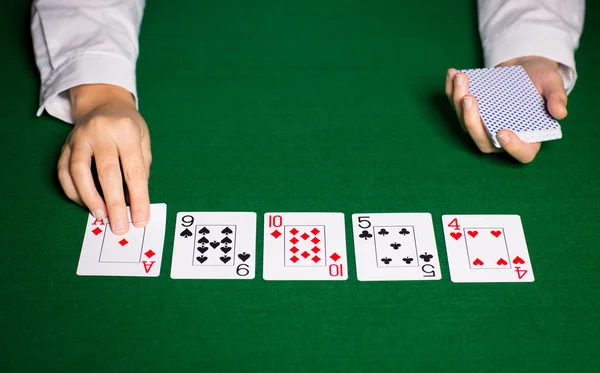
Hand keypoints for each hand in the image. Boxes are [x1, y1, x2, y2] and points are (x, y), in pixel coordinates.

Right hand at [57, 84, 151, 233]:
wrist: (104, 103)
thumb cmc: (128, 128)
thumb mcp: (144, 141)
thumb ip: (141, 169)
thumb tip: (135, 202)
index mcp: (126, 131)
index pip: (133, 170)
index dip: (138, 197)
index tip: (140, 219)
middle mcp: (101, 132)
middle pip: (106, 172)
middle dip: (114, 203)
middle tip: (119, 226)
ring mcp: (79, 137)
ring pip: (79, 171)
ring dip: (89, 198)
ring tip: (100, 216)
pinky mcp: (65, 145)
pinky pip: (64, 171)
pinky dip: (73, 190)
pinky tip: (84, 203)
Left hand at [445, 56, 567, 162]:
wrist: (524, 67)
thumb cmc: (541, 80)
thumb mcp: (553, 84)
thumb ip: (557, 98)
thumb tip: (560, 113)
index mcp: (528, 137)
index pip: (522, 153)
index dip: (512, 147)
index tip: (502, 132)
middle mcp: (502, 137)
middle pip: (483, 141)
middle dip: (472, 120)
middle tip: (469, 98)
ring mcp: (483, 127)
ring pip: (465, 123)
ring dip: (458, 102)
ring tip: (461, 78)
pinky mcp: (470, 113)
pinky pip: (456, 106)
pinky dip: (450, 91)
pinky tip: (452, 74)